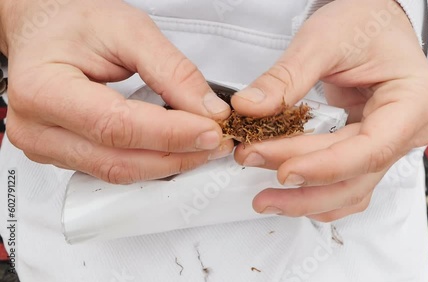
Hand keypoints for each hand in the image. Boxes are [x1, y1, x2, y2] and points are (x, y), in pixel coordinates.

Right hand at [0, 0, 232, 183]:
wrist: (45, 31)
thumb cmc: (74, 24)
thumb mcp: (128, 30)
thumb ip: (172, 70)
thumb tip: (207, 109)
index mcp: (43, 88)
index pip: (116, 126)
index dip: (170, 133)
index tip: (210, 129)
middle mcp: (36, 127)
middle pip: (119, 160)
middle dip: (177, 154)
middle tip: (215, 140)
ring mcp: (46, 148)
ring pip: (117, 172)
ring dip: (168, 163)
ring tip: (201, 146)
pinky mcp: (63, 157)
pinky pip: (112, 170)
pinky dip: (150, 162)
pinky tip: (174, 149)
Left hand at [231, 0, 427, 220]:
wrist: (372, 22)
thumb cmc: (361, 22)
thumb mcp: (323, 40)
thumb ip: (286, 77)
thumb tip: (248, 108)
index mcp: (413, 101)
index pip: (371, 148)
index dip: (326, 166)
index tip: (284, 170)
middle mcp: (408, 131)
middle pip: (355, 173)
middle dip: (301, 178)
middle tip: (252, 161)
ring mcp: (388, 145)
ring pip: (350, 189)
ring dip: (306, 199)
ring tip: (264, 198)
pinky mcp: (367, 151)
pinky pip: (346, 185)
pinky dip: (316, 195)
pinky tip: (286, 197)